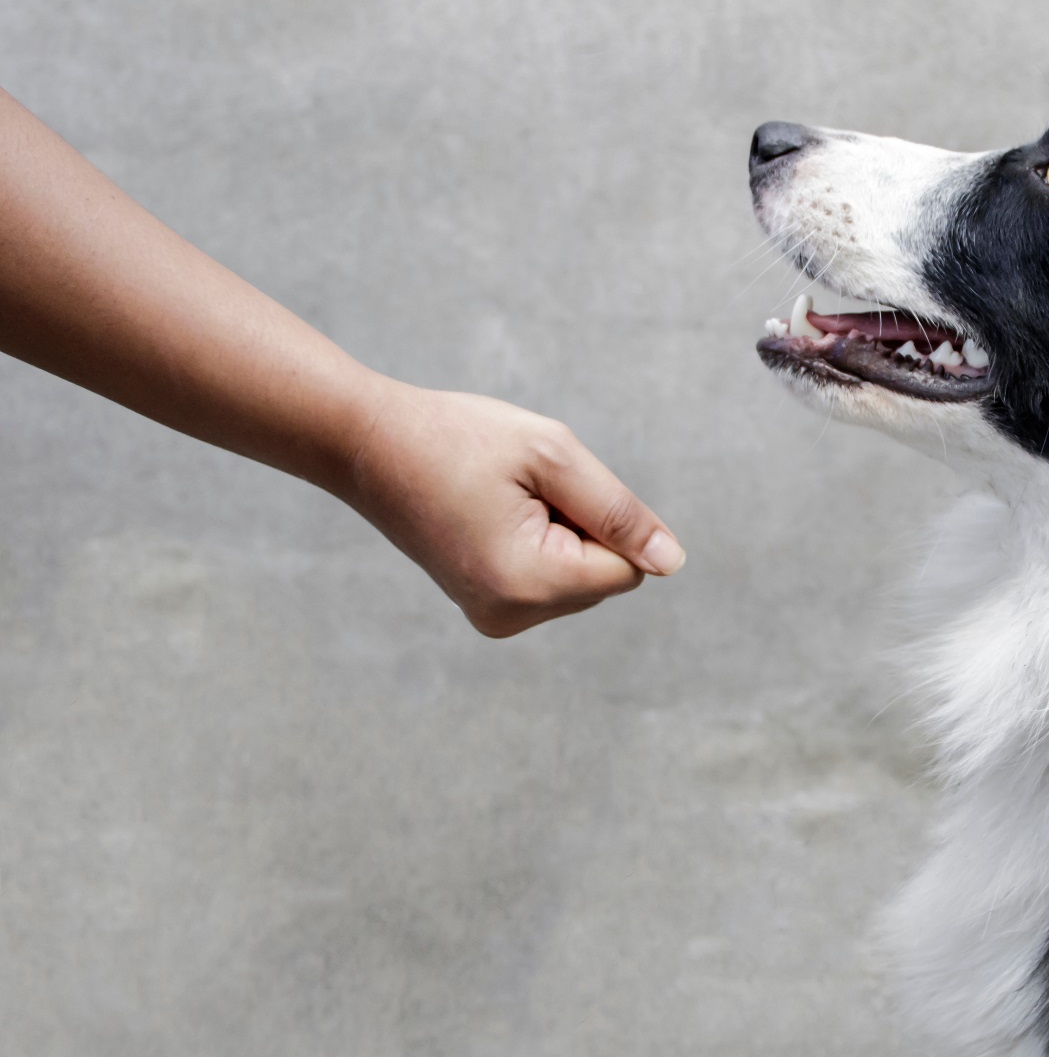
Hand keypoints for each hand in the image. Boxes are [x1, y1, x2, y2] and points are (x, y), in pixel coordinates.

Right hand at [343, 381, 682, 637]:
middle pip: (607, 577)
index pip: (628, 568)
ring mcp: (495, 619)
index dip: (605, 518)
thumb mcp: (553, 455)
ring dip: (563, 533)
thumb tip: (672, 563)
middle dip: (583, 527)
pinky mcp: (487, 609)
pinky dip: (541, 544)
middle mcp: (511, 616)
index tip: (547, 487)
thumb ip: (620, 512)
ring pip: (582, 579)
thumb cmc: (459, 437)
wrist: (367, 445)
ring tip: (503, 501)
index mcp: (529, 583)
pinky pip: (552, 580)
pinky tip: (493, 516)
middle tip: (520, 490)